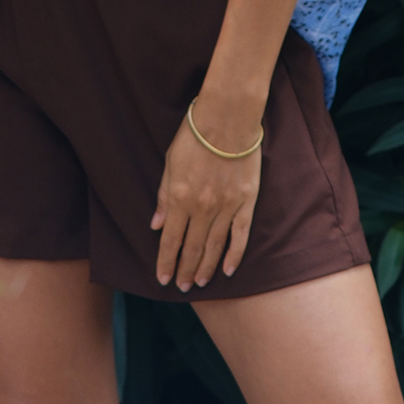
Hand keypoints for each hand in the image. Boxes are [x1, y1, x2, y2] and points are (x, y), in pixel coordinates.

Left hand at [151, 103, 262, 290]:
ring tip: (200, 283)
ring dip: (205, 267)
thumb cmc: (195, 134)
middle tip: (182, 287)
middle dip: (185, 270)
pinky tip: (227, 270)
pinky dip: (234, 255)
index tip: (162, 278)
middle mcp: (202, 208)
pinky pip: (240, 235)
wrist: (228, 116)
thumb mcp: (170, 162)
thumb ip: (164, 195)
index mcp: (180, 198)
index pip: (171, 239)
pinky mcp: (246, 201)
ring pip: (214, 246)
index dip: (166, 261)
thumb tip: (157, 225)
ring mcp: (226, 206)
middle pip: (192, 248)